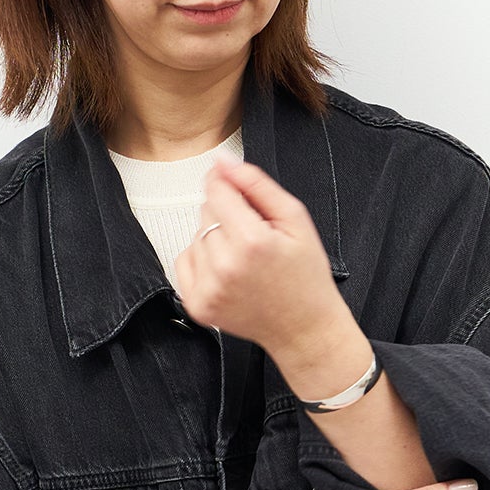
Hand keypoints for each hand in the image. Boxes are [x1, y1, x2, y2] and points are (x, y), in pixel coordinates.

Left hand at [173, 156, 343, 355]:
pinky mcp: (198, 305)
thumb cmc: (305, 275)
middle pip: (206, 212)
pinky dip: (202, 260)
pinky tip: (227, 271)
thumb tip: (223, 162)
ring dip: (215, 239)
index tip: (234, 188)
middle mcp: (225, 266)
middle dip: (228, 216)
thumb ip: (257, 185)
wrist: (303, 327)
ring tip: (244, 258)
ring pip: (196, 235)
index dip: (226, 184)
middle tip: (255, 238)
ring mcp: (208, 289)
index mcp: (252, 241)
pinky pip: (184, 260)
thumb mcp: (295, 219)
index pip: (217, 190)